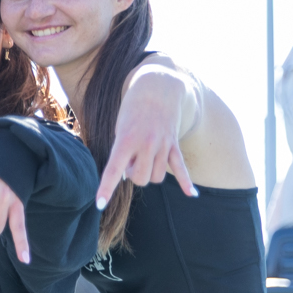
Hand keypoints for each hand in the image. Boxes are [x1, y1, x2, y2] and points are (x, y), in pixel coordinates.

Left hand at [97, 73, 196, 208]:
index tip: (100, 205)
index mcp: (126, 139)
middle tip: (129, 162)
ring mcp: (163, 145)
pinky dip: (186, 182)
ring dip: (148, 174)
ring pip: (157, 177)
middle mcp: (146, 144)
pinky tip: (192, 194)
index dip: (106, 188)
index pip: (113, 170)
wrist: (156, 87)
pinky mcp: (174, 144)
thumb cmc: (131, 109)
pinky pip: (181, 167)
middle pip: (140, 179)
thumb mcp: (119, 128)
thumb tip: (128, 176)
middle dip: (132, 176)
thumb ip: (122, 153)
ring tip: (143, 159)